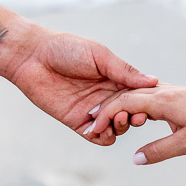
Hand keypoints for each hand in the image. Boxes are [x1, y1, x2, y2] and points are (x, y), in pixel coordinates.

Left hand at [8, 27, 155, 144]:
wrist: (32, 56)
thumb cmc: (66, 48)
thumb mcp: (99, 56)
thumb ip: (124, 71)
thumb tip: (153, 81)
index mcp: (115, 79)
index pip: (138, 96)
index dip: (146, 103)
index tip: (149, 105)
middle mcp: (107, 96)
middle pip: (130, 114)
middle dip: (134, 117)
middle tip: (132, 115)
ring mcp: (93, 110)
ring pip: (116, 128)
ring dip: (119, 128)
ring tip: (115, 121)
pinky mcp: (77, 121)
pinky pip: (96, 136)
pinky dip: (102, 137)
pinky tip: (99, 130)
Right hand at [87, 85, 185, 162]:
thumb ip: (159, 151)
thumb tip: (135, 159)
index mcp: (164, 101)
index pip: (125, 102)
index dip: (105, 115)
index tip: (92, 128)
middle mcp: (164, 91)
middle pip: (126, 95)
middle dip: (105, 109)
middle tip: (90, 125)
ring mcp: (169, 91)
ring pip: (136, 94)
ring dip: (118, 106)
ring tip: (105, 122)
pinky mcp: (175, 95)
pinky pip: (147, 96)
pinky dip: (133, 104)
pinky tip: (130, 115)